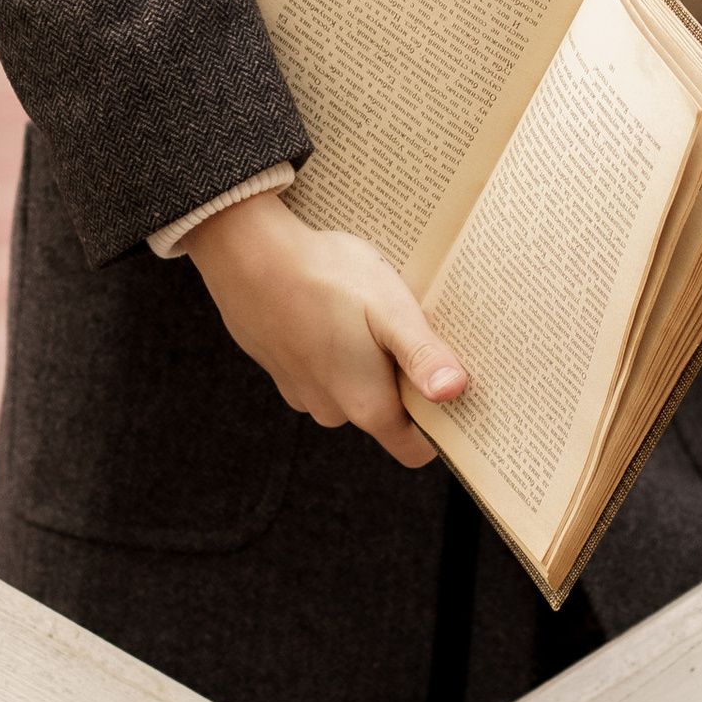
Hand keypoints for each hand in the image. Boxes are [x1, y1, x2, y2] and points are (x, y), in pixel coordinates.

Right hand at [185, 191, 466, 470]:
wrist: (247, 253)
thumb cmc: (325, 277)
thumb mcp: (389, 309)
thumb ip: (423, 355)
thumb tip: (455, 392)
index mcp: (365, 405)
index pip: (414, 448)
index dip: (438, 425)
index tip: (451, 387)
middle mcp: (331, 410)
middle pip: (386, 416)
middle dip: (403, 382)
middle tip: (408, 330)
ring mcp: (301, 391)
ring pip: (351, 390)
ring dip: (366, 362)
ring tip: (367, 314)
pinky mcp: (281, 368)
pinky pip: (321, 371)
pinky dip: (333, 349)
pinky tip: (332, 310)